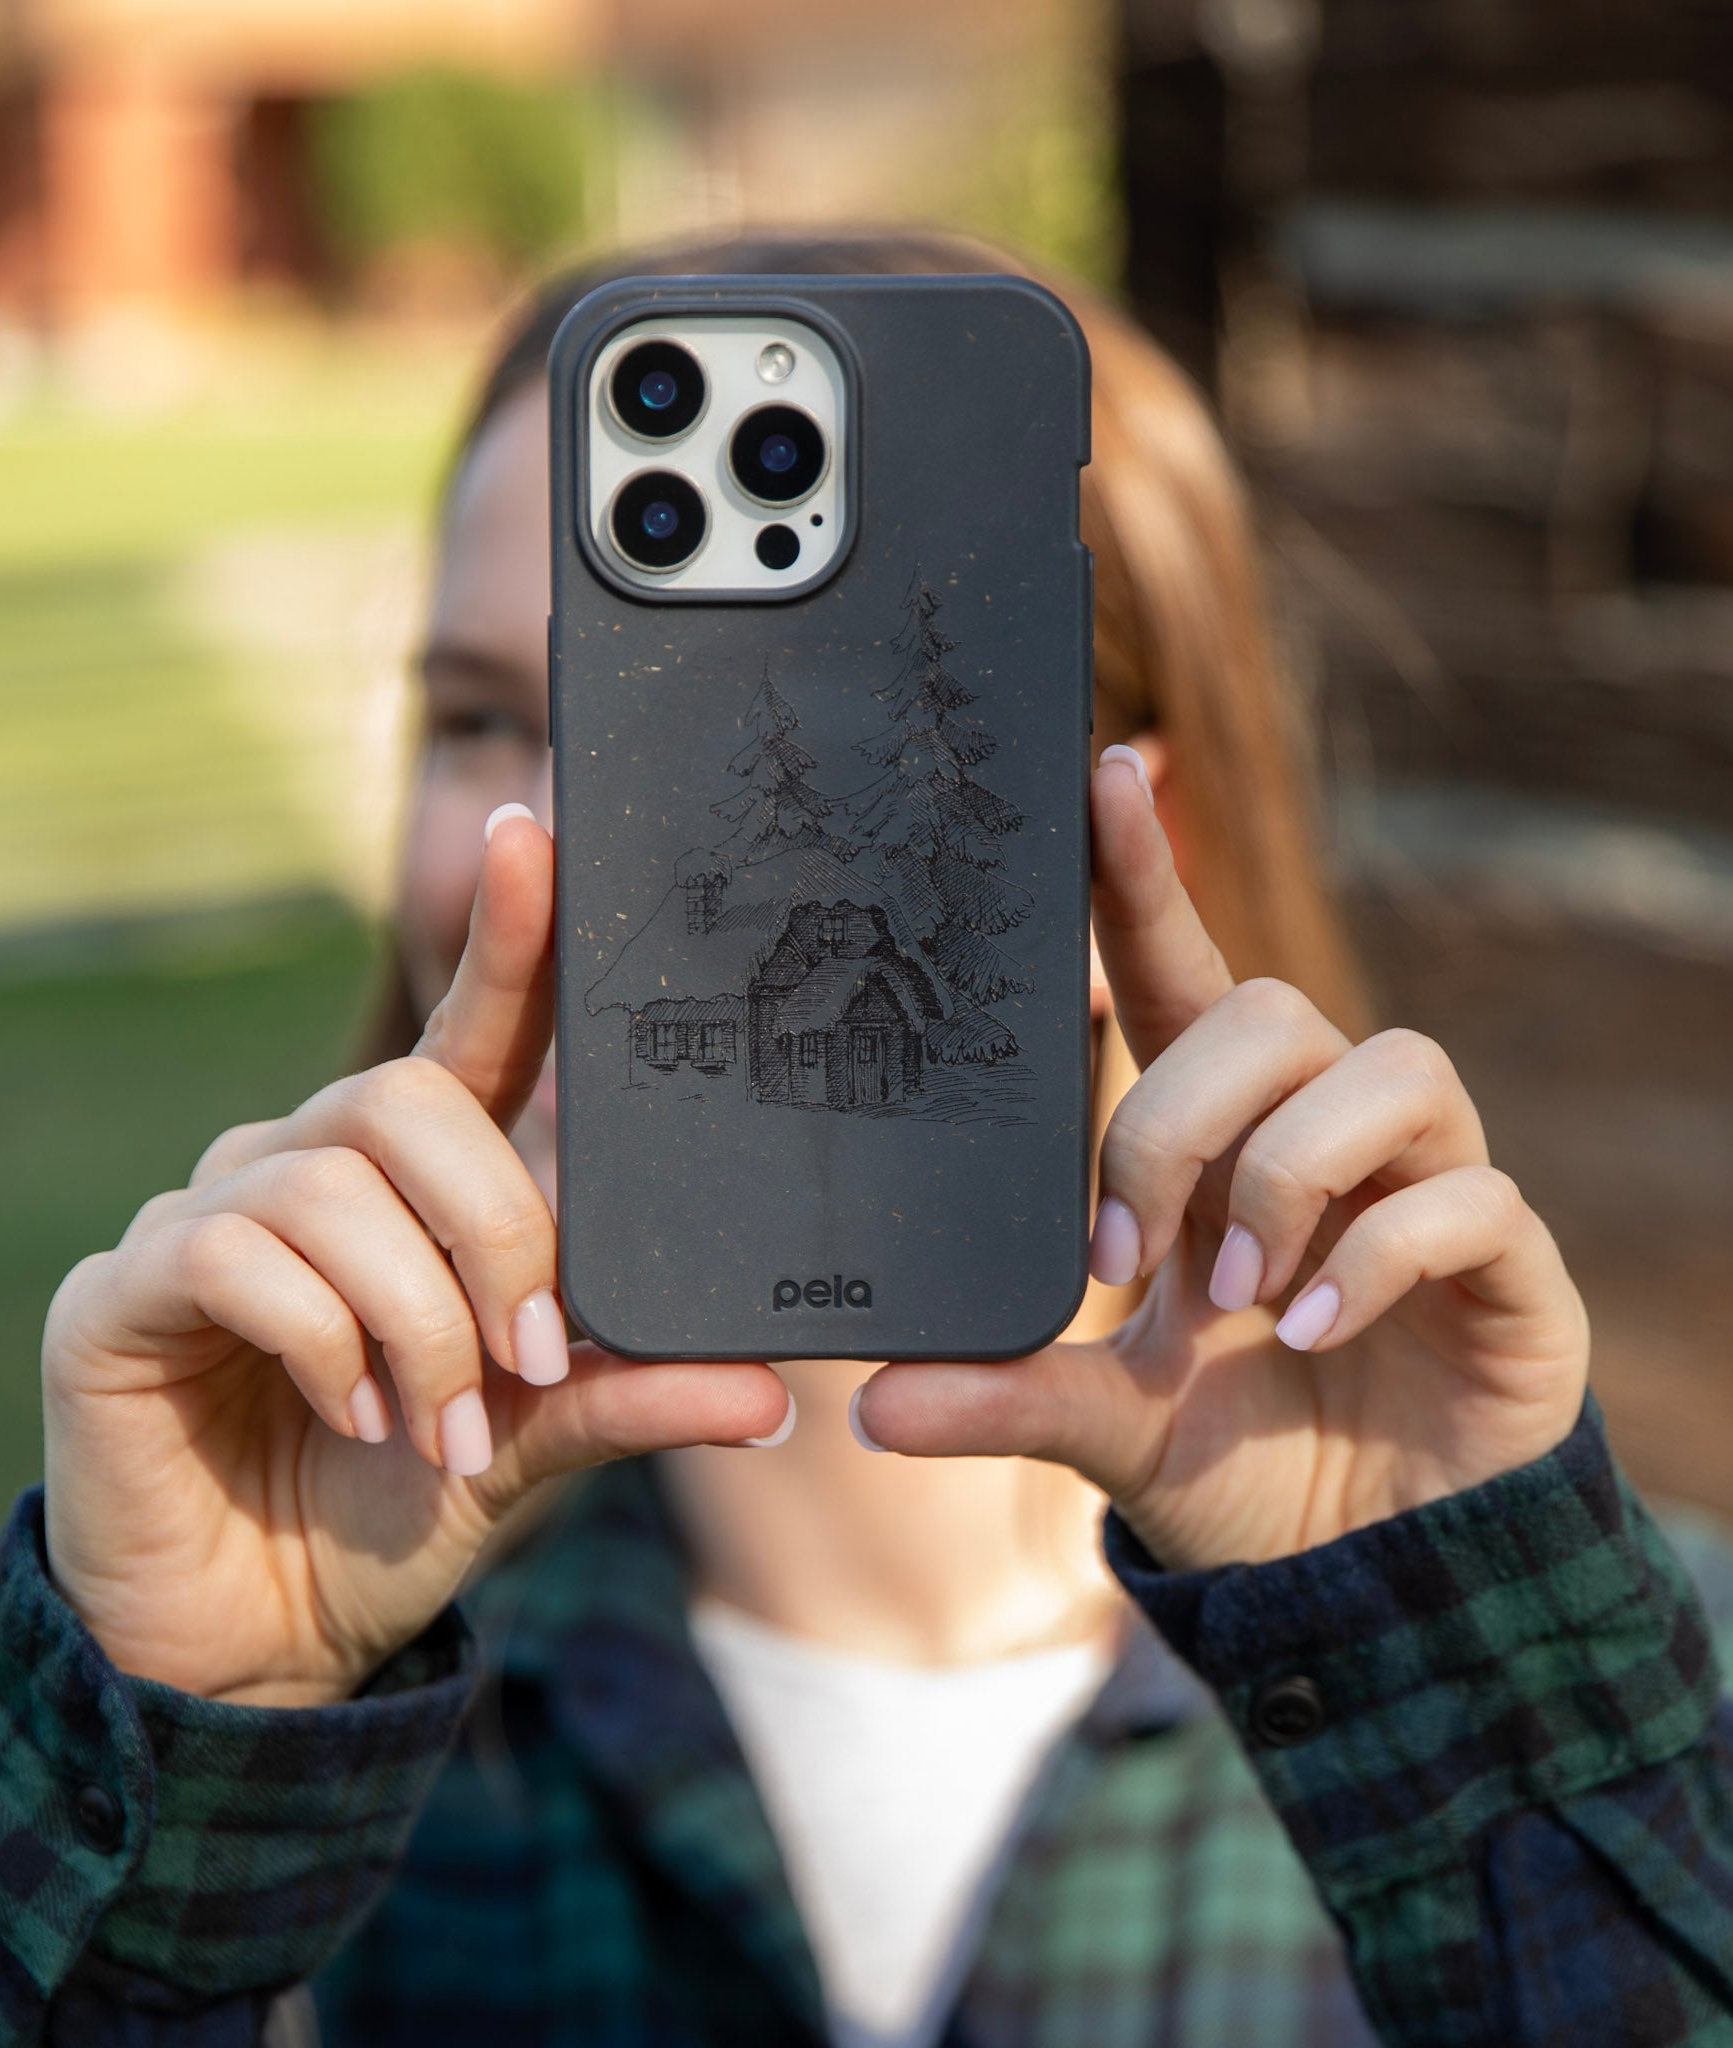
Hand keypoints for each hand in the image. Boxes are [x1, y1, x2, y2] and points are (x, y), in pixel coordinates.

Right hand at [41, 812, 791, 1704]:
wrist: (258, 1640)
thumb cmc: (393, 1511)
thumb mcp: (531, 1446)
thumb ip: (628, 1397)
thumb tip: (773, 1395)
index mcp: (408, 1185)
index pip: (465, 1032)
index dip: (505, 937)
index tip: (539, 836)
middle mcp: (302, 1168)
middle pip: (407, 1102)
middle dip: (491, 1232)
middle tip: (525, 1356)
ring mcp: (203, 1215)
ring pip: (332, 1185)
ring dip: (412, 1322)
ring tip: (432, 1430)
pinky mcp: (120, 1289)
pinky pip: (233, 1252)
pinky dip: (320, 1337)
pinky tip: (348, 1412)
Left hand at [851, 748, 1590, 1569]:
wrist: (1364, 1569)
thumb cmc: (1236, 1457)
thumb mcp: (1103, 1422)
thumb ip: (1003, 1394)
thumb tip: (867, 1406)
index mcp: (1220, 1137)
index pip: (1182, 970)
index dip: (1144, 875)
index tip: (1102, 775)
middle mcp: (1325, 1132)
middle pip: (1273, 1010)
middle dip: (1181, 1119)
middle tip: (1131, 1253)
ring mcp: (1427, 1185)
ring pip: (1387, 1066)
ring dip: (1286, 1174)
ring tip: (1233, 1293)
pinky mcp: (1507, 1259)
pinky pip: (1469, 1193)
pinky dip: (1377, 1255)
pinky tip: (1307, 1329)